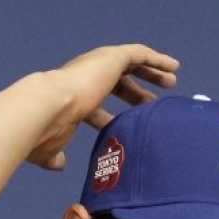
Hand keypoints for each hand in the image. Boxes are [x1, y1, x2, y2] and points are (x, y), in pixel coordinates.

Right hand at [28, 43, 179, 170]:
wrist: (48, 107)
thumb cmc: (45, 130)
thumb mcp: (50, 147)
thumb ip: (56, 155)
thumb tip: (58, 165)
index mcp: (72, 96)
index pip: (95, 104)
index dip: (110, 116)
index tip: (127, 126)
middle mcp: (84, 76)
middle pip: (116, 83)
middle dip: (136, 93)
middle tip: (154, 102)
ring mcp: (97, 65)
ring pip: (130, 64)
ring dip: (151, 73)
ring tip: (171, 82)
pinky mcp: (110, 57)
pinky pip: (139, 54)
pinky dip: (156, 59)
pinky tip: (173, 66)